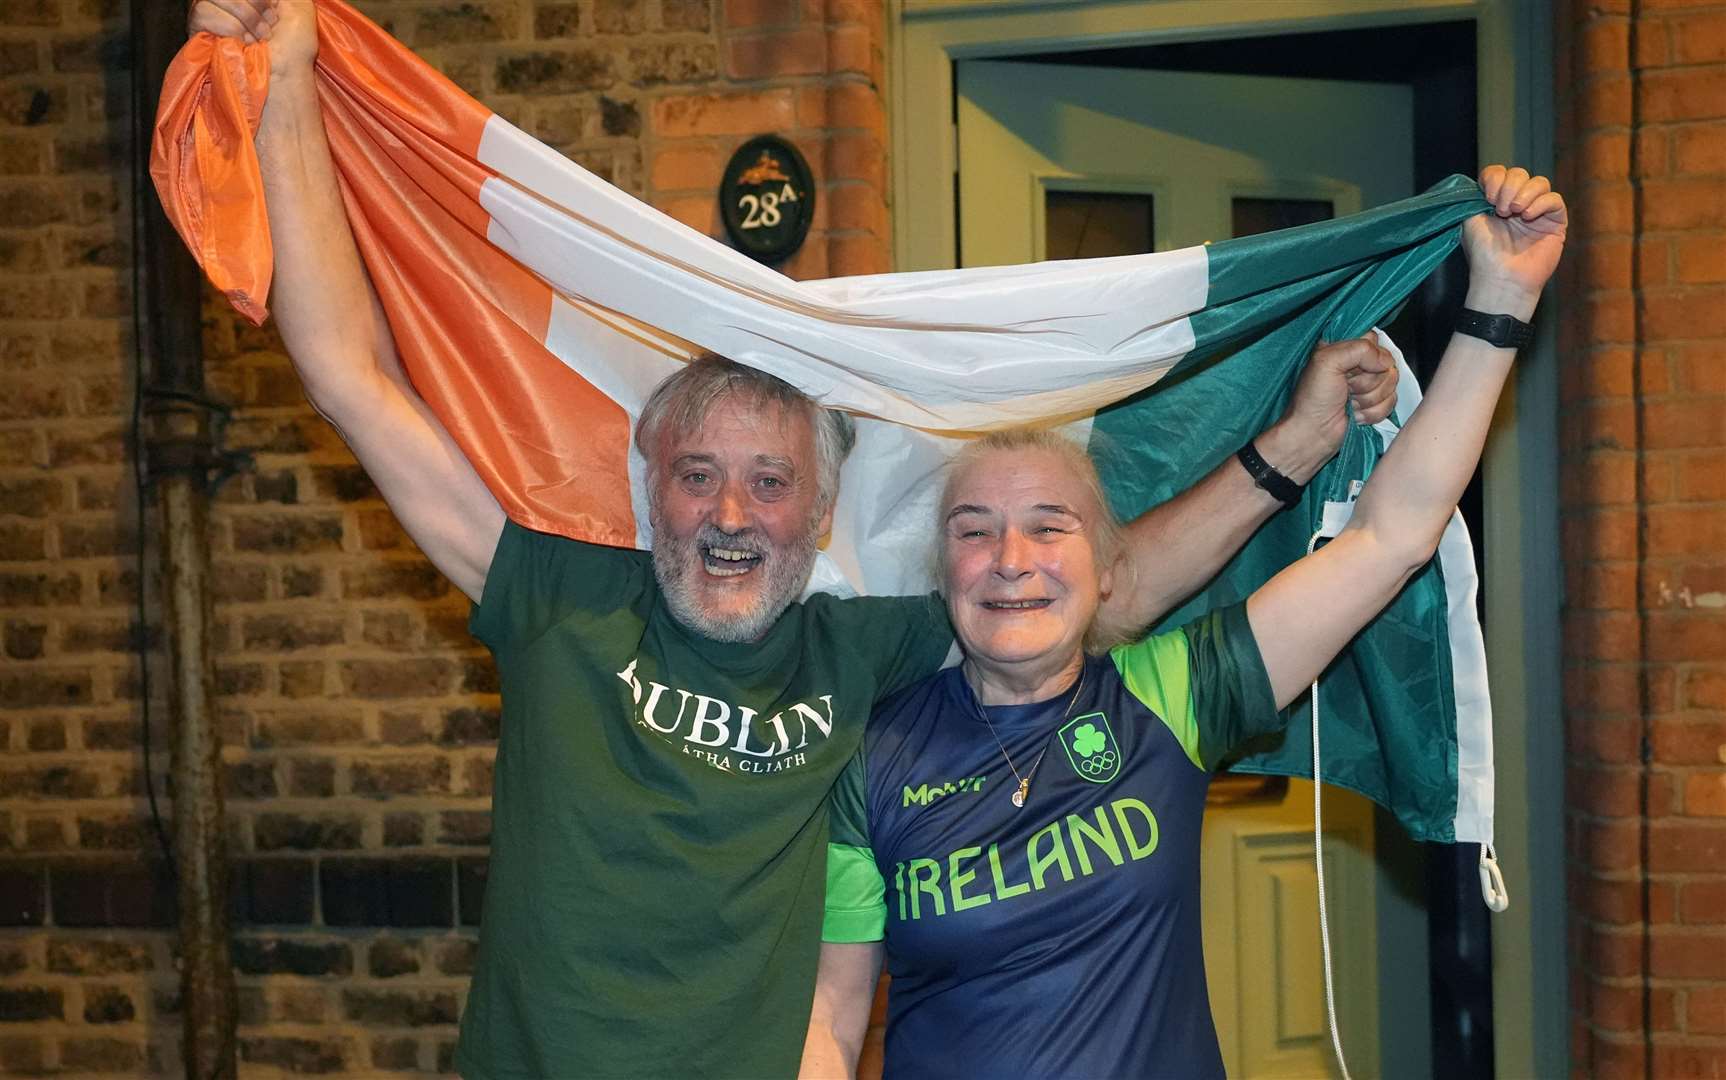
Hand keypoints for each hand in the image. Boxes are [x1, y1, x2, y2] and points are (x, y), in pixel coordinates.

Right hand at [189, 0, 317, 75]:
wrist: (286, 73)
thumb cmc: (295, 43)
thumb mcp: (297, 4)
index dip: (258, 0)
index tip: (273, 9)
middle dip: (254, 4)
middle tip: (270, 25)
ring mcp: (209, 10)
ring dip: (245, 16)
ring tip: (258, 37)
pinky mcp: (198, 28)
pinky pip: (204, 11)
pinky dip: (229, 27)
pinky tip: (243, 42)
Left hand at [1258, 334, 1397, 482]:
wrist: (1313, 434)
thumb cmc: (1312, 400)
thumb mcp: (1326, 362)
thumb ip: (1359, 350)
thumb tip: (1384, 361)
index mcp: (1343, 348)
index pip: (1373, 340)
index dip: (1368, 356)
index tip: (1351, 368)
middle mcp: (1356, 364)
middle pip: (1386, 363)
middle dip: (1367, 382)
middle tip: (1346, 388)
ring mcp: (1366, 385)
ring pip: (1391, 384)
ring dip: (1368, 399)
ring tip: (1348, 402)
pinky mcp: (1373, 403)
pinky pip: (1391, 402)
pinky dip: (1372, 412)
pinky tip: (1355, 414)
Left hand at [1462, 165, 1567, 317]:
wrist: (1501, 278)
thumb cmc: (1484, 254)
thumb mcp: (1470, 221)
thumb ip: (1474, 197)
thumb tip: (1486, 179)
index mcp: (1495, 202)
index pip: (1499, 173)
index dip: (1494, 178)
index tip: (1488, 197)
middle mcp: (1516, 204)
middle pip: (1519, 174)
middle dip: (1509, 187)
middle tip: (1502, 210)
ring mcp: (1537, 212)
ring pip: (1539, 182)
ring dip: (1525, 193)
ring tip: (1515, 213)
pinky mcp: (1555, 222)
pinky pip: (1554, 199)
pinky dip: (1541, 203)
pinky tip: (1528, 217)